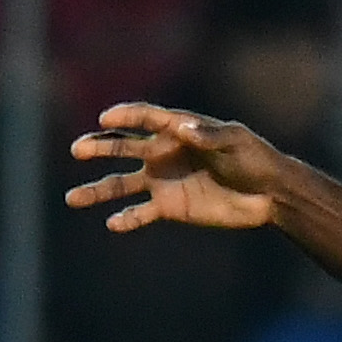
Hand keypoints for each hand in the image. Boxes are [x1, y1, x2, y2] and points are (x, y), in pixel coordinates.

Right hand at [65, 102, 288, 232]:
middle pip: (122, 147)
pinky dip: (127, 219)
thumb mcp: (236, 141)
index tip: (105, 120)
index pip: (144, 118)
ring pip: (121, 184)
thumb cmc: (255, 159)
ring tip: (72, 198)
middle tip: (78, 150)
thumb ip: (209, 135)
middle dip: (99, 148)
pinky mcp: (170, 206)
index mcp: (176, 130)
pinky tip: (113, 224)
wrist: (269, 194)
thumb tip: (183, 129)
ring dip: (97, 191)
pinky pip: (141, 213)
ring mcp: (163, 180)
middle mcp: (162, 153)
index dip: (124, 117)